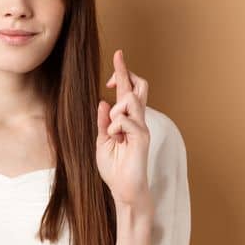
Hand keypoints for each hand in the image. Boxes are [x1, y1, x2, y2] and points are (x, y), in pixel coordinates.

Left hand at [96, 49, 151, 208]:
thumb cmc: (114, 167)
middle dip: (125, 73)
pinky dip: (115, 126)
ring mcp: (141, 128)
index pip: (128, 91)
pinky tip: (115, 138)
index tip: (118, 55)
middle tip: (114, 69)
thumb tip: (103, 101)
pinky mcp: (143, 138)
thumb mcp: (102, 140)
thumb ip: (103, 122)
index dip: (123, 72)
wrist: (122, 188)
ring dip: (115, 110)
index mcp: (126, 120)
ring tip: (112, 129)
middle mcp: (137, 120)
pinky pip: (125, 120)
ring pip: (131, 101)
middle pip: (138, 87)